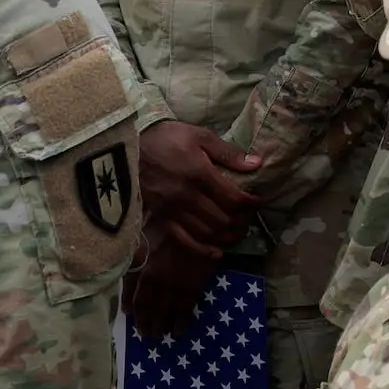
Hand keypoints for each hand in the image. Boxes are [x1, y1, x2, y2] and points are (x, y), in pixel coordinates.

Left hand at [128, 227, 220, 339]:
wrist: (202, 220)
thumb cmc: (172, 222)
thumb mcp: (148, 233)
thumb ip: (137, 253)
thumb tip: (129, 266)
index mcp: (141, 264)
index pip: (132, 292)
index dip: (130, 306)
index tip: (130, 316)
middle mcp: (153, 278)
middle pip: (146, 307)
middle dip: (145, 322)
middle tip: (146, 333)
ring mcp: (173, 284)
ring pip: (163, 311)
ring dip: (160, 325)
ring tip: (159, 335)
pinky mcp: (192, 286)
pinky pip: (184, 310)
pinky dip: (180, 322)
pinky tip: (178, 330)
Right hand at [138, 121, 261, 255]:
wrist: (131, 146)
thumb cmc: (169, 137)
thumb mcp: (201, 136)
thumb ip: (229, 153)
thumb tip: (256, 164)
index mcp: (199, 173)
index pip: (232, 198)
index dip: (250, 203)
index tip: (257, 201)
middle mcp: (186, 195)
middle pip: (222, 219)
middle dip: (241, 221)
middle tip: (249, 218)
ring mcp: (172, 209)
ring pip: (206, 232)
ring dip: (226, 236)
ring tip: (238, 231)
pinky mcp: (160, 218)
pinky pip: (183, 240)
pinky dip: (201, 249)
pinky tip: (216, 253)